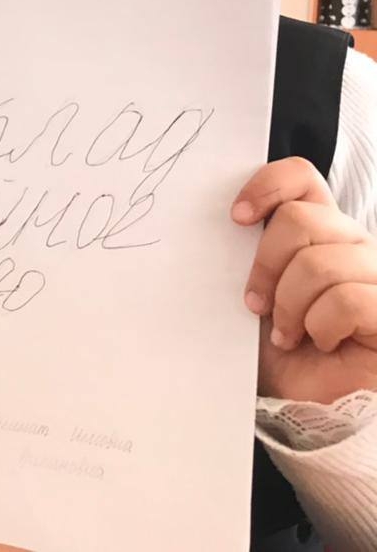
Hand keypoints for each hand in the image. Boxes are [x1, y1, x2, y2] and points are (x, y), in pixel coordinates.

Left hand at [232, 157, 376, 402]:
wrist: (308, 405)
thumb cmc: (282, 350)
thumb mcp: (258, 294)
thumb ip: (251, 255)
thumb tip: (228, 221)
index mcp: (321, 232)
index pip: (303, 177)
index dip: (268, 185)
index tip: (237, 218)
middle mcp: (355, 245)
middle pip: (301, 219)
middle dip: (266, 266)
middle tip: (256, 304)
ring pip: (320, 262)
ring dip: (291, 306)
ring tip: (290, 332)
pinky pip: (349, 299)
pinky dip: (321, 326)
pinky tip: (321, 343)